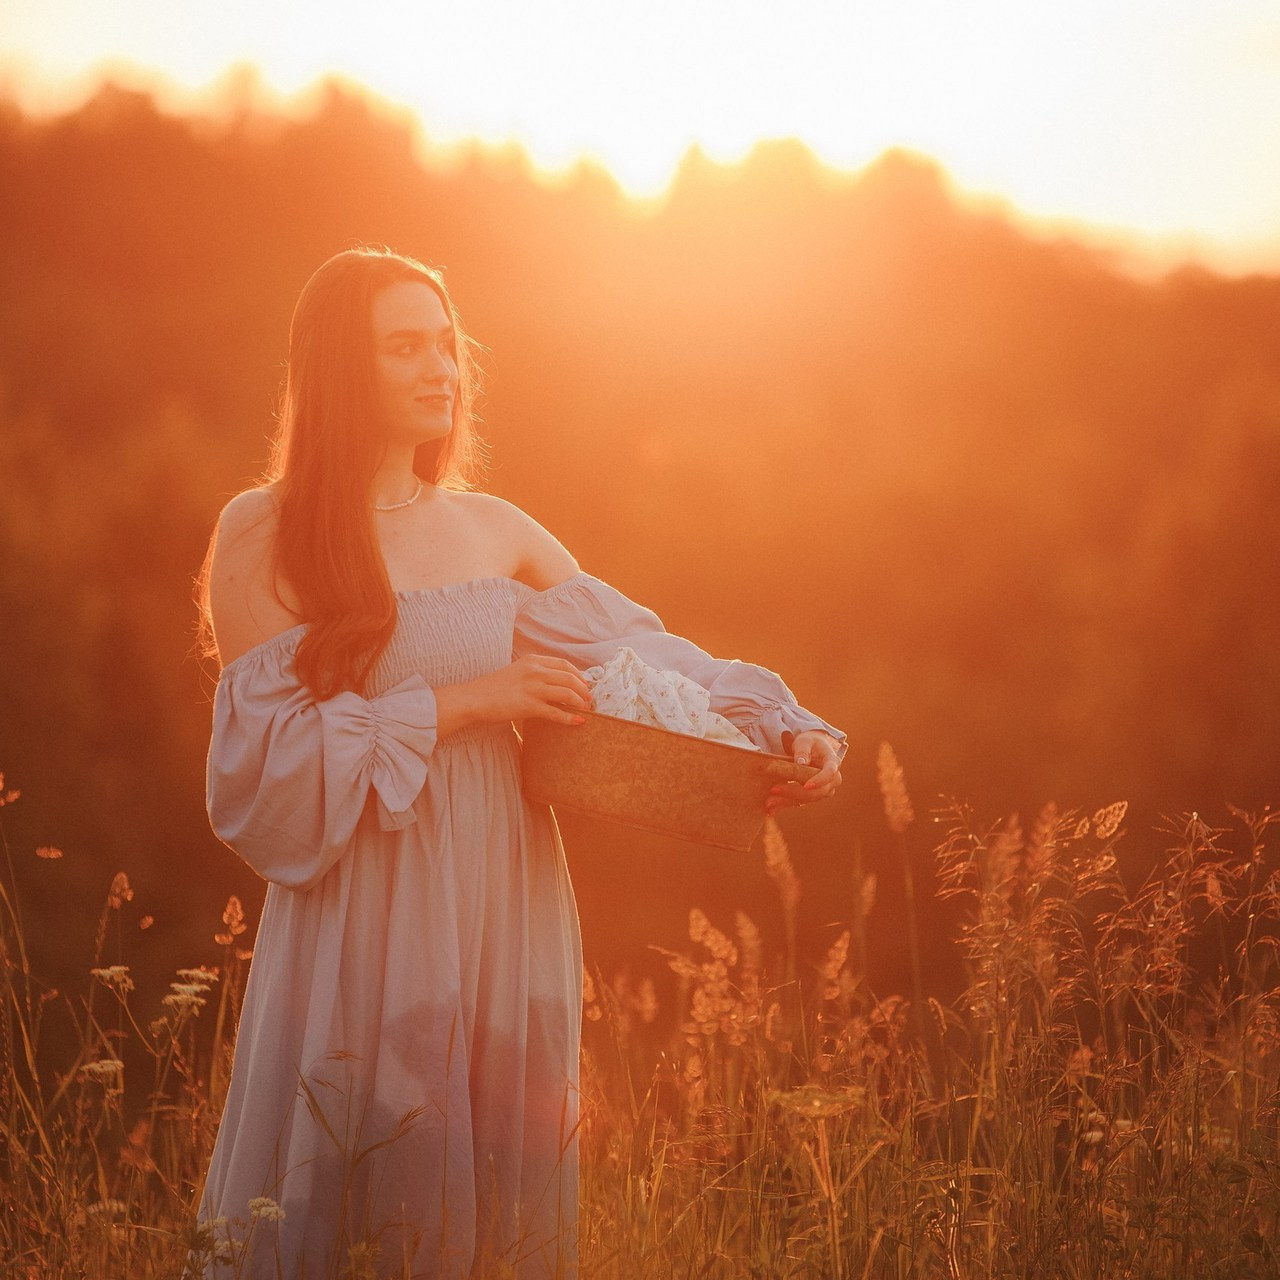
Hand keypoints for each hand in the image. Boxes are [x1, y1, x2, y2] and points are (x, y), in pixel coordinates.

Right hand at [467, 655, 593, 725]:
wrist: (475, 698)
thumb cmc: (495, 687)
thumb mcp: (517, 671)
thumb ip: (535, 673)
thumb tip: (556, 683)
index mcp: (533, 660)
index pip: (564, 665)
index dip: (579, 675)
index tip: (585, 684)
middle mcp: (535, 671)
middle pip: (569, 678)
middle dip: (584, 690)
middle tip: (590, 699)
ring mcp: (532, 688)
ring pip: (567, 693)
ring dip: (580, 702)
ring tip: (586, 709)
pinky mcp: (529, 706)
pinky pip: (556, 712)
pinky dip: (570, 718)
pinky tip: (578, 722)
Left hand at [765, 730, 841, 815]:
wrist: (812, 749)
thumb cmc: (809, 742)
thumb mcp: (805, 741)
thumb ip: (803, 750)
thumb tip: (801, 763)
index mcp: (832, 763)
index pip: (829, 774)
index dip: (819, 781)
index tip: (806, 785)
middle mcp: (831, 780)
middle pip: (816, 791)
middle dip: (794, 792)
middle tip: (774, 789)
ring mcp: (821, 790)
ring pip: (806, 800)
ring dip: (786, 802)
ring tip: (768, 802)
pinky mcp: (810, 796)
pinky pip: (798, 802)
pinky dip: (784, 805)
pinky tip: (770, 808)